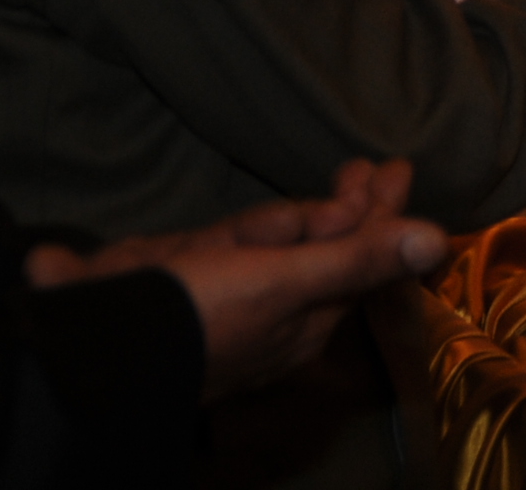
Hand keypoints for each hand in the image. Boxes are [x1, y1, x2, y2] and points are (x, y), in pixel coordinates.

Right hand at [25, 158, 447, 398]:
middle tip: (360, 169)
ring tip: (257, 223)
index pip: (355, 255)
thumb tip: (437, 241)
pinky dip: (166, 253)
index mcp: (301, 319)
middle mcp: (261, 315)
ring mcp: (206, 302)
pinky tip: (126, 248)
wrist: (87, 358)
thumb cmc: (197, 318)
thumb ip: (356, 259)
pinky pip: (180, 257)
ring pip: (246, 243)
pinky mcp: (156, 293)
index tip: (392, 166)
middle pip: (304, 246)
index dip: (376, 210)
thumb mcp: (286, 280)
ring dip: (252, 227)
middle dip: (323, 211)